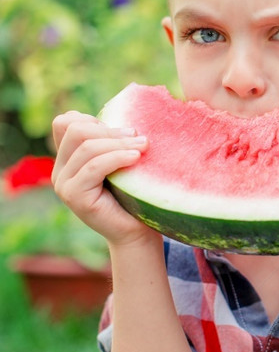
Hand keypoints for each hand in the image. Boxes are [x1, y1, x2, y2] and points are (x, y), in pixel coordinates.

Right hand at [52, 111, 158, 247]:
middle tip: (139, 137)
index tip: (123, 132)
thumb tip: (126, 120)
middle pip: (75, 130)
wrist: (136, 232)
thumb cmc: (133, 194)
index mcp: (67, 158)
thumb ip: (112, 142)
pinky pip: (94, 166)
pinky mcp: (74, 196)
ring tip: (144, 146)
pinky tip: (136, 157)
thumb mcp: (120, 161)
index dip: (93, 119)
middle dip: (110, 130)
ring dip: (120, 143)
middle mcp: (60, 170)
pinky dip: (118, 157)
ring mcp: (64, 184)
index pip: (65, 121)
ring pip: (87, 147)